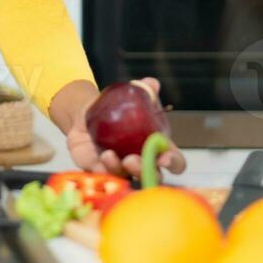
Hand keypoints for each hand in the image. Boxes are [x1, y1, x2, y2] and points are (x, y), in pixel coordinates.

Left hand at [63, 78, 186, 178]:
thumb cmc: (118, 108)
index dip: (173, 162)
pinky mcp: (103, 171)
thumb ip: (144, 90)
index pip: (174, 161)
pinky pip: (106, 175)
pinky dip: (106, 168)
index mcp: (157, 146)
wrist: (88, 114)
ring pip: (129, 179)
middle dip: (146, 171)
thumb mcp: (130, 97)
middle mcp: (143, 162)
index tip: (165, 158)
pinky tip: (104, 155)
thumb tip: (151, 83)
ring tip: (114, 156)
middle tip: (134, 160)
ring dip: (124, 170)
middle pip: (154, 176)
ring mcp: (123, 169)